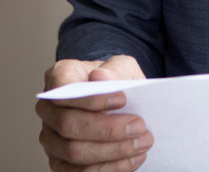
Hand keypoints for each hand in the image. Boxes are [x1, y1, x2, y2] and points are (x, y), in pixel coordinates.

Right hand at [36, 55, 152, 171]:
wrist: (117, 99)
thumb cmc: (116, 79)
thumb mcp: (121, 66)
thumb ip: (114, 69)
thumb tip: (100, 77)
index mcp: (59, 76)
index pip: (63, 89)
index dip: (91, 98)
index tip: (123, 99)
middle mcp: (48, 109)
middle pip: (68, 125)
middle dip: (107, 129)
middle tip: (139, 126)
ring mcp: (51, 138)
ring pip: (74, 152)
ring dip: (112, 151)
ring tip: (142, 143)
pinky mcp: (60, 162)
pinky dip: (110, 168)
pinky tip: (133, 158)